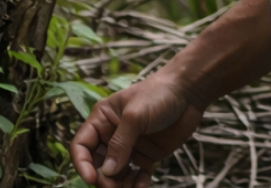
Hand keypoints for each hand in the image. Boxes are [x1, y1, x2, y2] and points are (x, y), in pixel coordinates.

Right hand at [70, 73, 203, 186]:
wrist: (189, 92)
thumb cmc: (159, 94)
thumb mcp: (135, 115)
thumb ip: (120, 143)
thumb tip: (107, 172)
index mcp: (103, 118)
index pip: (82, 144)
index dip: (82, 163)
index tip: (91, 179)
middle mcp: (112, 135)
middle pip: (97, 165)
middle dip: (103, 179)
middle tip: (114, 187)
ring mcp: (129, 147)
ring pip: (115, 175)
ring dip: (119, 186)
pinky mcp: (146, 156)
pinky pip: (135, 178)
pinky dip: (136, 185)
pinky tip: (142, 185)